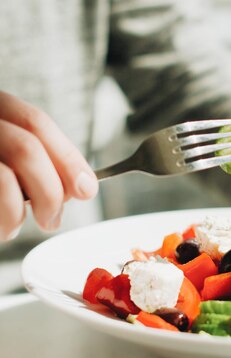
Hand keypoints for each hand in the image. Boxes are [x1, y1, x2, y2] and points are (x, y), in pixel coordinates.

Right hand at [0, 91, 98, 240]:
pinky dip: (2, 221)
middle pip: (26, 146)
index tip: (87, 189)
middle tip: (53, 220)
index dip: (68, 156)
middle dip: (52, 189)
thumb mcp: (4, 157)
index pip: (35, 120)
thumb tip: (82, 185)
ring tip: (17, 229)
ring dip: (20, 211)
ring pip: (5, 175)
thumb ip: (33, 161)